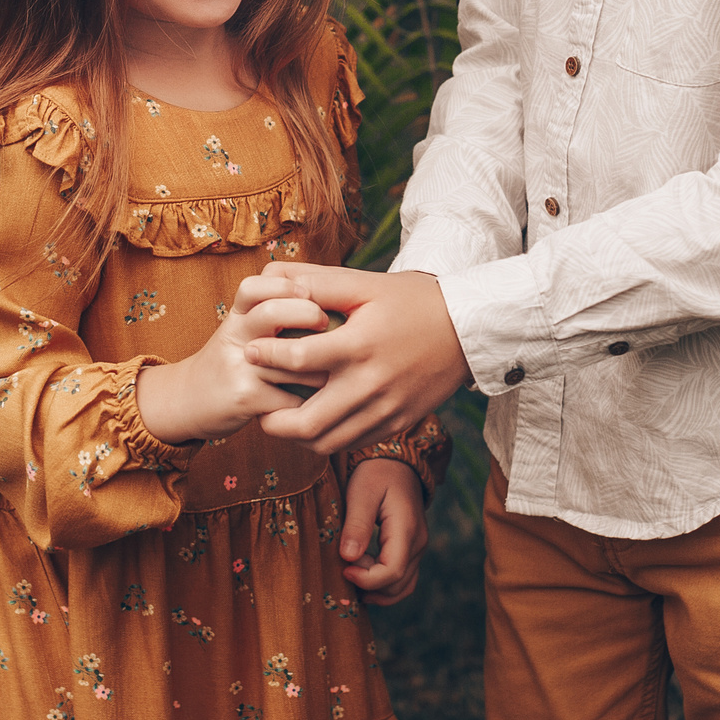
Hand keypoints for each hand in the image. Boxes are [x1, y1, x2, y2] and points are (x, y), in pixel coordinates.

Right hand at [133, 272, 327, 445]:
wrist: (189, 400)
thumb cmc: (233, 360)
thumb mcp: (245, 327)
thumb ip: (277, 310)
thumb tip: (333, 298)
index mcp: (237, 315)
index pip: (255, 286)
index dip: (286, 285)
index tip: (311, 295)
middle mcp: (234, 336)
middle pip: (271, 313)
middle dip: (309, 315)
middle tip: (328, 324)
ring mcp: (238, 368)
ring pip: (291, 361)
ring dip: (321, 367)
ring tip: (333, 369)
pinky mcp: (245, 398)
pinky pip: (291, 397)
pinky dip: (308, 401)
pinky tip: (313, 401)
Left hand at [241, 264, 472, 455]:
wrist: (468, 330)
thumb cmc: (414, 301)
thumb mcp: (367, 284)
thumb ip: (319, 283)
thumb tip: (274, 276)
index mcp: (359, 345)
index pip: (297, 359)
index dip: (265, 357)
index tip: (250, 351)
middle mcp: (371, 385)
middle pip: (307, 423)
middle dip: (272, 419)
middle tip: (258, 404)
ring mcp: (386, 410)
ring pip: (327, 442)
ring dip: (297, 435)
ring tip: (282, 417)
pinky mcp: (396, 423)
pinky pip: (352, 443)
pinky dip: (327, 438)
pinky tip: (316, 422)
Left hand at [339, 458, 427, 606]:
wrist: (395, 463)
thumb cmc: (376, 474)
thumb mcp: (361, 493)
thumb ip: (357, 525)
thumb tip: (349, 557)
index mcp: (407, 529)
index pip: (392, 571)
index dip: (366, 578)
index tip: (343, 569)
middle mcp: (418, 543)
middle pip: (398, 584)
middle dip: (368, 583)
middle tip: (345, 566)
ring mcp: (418, 548)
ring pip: (403, 587)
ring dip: (377, 589)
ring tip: (352, 576)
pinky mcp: (412, 550)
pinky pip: (403, 579)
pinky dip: (385, 586)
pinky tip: (363, 579)